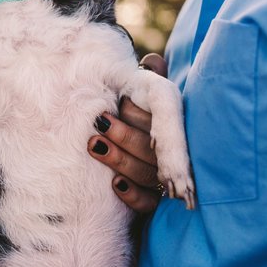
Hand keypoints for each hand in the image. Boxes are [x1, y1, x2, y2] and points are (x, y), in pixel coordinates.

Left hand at [89, 53, 166, 212]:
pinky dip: (132, 196)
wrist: (116, 161)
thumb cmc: (133, 115)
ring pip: (147, 175)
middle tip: (100, 123)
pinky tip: (115, 185)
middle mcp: (172, 155)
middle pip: (154, 151)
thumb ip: (150, 79)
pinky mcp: (154, 204)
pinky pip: (148, 205)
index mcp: (172, 126)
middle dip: (126, 137)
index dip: (143, 117)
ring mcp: (164, 181)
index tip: (121, 102)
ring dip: (121, 160)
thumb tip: (153, 62)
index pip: (166, 123)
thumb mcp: (143, 94)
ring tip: (94, 145)